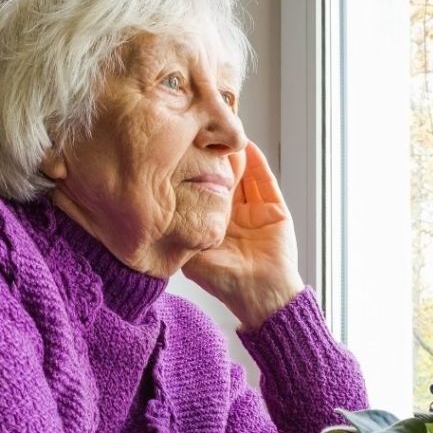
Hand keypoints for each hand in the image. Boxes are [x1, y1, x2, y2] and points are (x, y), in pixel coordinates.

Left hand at [182, 142, 304, 330]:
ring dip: (235, 157)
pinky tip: (248, 147)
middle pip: (224, 180)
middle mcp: (233, 216)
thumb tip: (157, 216)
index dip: (194, 174)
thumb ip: (180, 237)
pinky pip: (265, 181)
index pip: (203, 192)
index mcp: (214, 225)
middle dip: (214, 160)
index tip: (183, 155)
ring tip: (223, 137)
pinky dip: (257, 163)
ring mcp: (255, 211)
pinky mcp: (275, 209)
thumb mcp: (192, 258)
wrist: (261, 295)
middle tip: (203, 137)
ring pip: (244, 176)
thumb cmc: (226, 282)